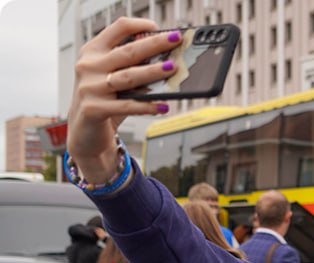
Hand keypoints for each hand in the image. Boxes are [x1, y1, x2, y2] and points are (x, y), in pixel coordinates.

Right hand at [67, 17, 180, 182]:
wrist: (84, 133)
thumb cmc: (106, 101)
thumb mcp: (115, 79)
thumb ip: (133, 67)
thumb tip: (168, 59)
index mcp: (93, 52)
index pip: (116, 29)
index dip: (138, 25)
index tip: (158, 27)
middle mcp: (88, 66)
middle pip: (127, 51)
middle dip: (154, 44)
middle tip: (176, 40)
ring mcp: (89, 88)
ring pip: (128, 76)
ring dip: (153, 71)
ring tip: (173, 68)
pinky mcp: (93, 109)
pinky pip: (126, 105)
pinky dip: (147, 105)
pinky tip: (164, 105)